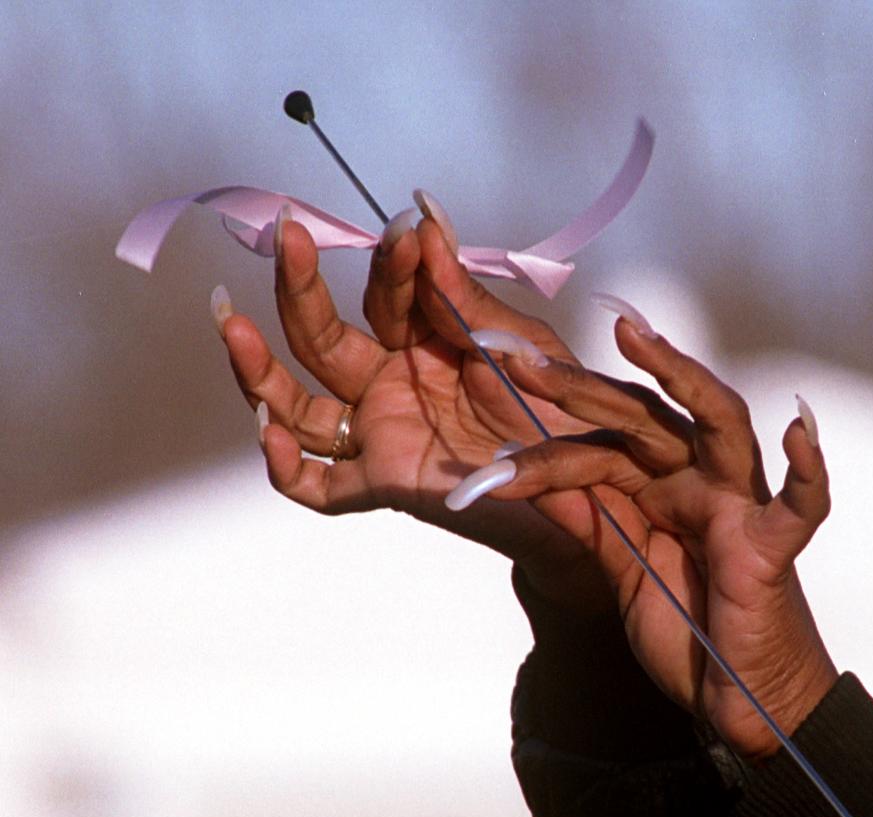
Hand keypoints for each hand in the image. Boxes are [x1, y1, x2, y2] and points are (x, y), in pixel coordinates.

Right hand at [217, 201, 606, 607]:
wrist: (587, 487)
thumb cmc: (559, 411)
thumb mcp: (522, 346)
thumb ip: (467, 296)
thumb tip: (426, 222)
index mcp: (423, 340)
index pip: (385, 298)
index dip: (389, 266)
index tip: (404, 232)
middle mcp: (390, 382)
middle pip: (321, 338)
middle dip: (298, 289)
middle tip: (285, 236)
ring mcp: (382, 432)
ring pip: (301, 406)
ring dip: (260, 370)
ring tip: (234, 325)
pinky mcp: (384, 484)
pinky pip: (322, 485)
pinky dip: (287, 467)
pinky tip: (270, 433)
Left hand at [465, 314, 838, 758]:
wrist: (741, 703)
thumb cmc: (690, 636)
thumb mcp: (622, 574)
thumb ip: (590, 523)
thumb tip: (530, 478)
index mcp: (661, 489)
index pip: (599, 445)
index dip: (541, 438)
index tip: (482, 419)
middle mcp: (700, 483)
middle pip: (644, 419)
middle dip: (584, 387)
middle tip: (521, 360)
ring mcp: (739, 508)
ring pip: (718, 425)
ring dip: (680, 378)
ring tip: (638, 338)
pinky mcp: (770, 549)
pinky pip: (799, 507)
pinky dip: (808, 471)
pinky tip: (798, 430)